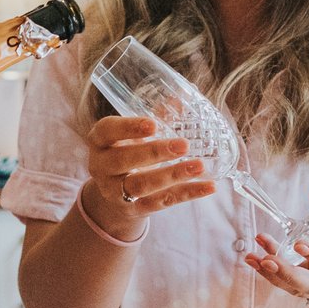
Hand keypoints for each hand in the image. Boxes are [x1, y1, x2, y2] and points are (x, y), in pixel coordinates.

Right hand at [76, 115, 213, 242]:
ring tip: (198, 166)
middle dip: (155, 152)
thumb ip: (157, 116)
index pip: (107, 131)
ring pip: (141, 185)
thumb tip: (185, 97)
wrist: (115, 197)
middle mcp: (102, 167)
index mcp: (100, 141)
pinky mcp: (134, 210)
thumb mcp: (134, 136)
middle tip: (184, 144)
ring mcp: (115, 192)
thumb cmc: (128, 153)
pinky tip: (208, 186)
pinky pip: (161, 202)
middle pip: (123, 160)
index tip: (153, 124)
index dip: (129, 127)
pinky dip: (187, 194)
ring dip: (172, 175)